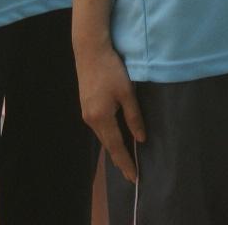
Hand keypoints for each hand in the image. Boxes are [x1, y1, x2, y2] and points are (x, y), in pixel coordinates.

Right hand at [74, 38, 144, 182]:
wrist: (89, 50)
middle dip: (119, 159)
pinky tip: (114, 138)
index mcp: (101, 118)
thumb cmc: (111, 69)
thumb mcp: (127, 92)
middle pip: (107, 144)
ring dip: (113, 148)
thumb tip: (140, 138)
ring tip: (124, 160)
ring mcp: (86, 112)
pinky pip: (99, 127)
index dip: (125, 162)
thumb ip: (134, 117)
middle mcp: (90, 119)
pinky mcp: (86, 105)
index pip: (116, 147)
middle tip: (130, 174)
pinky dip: (108, 136)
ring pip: (102, 136)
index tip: (134, 178)